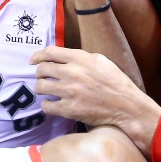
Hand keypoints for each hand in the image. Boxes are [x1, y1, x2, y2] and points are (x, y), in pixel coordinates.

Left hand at [31, 46, 160, 155]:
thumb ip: (81, 57)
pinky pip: (46, 106)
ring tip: (46, 91)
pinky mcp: (69, 109)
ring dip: (41, 88)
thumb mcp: (101, 61)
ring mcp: (70, 91)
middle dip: (39, 73)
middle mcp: (73, 72)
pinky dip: (46, 105)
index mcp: (80, 58)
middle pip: (42, 69)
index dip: (38, 55)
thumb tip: (61, 57)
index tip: (33, 60)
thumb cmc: (116, 83)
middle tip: (42, 78)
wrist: (127, 106)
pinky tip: (51, 104)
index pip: (50, 52)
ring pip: (40, 87)